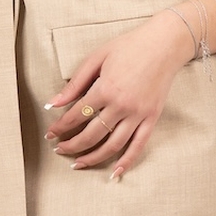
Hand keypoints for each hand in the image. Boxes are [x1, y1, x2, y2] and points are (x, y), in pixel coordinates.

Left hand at [43, 9, 196, 178]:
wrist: (164, 44)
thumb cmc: (129, 46)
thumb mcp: (97, 57)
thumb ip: (75, 83)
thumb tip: (53, 103)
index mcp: (106, 88)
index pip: (77, 115)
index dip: (60, 127)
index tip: (51, 134)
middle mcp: (121, 105)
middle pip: (92, 134)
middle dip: (72, 145)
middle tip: (60, 150)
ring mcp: (138, 114)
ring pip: (113, 145)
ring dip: (93, 157)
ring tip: (78, 163)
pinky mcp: (152, 118)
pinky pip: (139, 145)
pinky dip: (127, 161)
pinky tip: (115, 172)